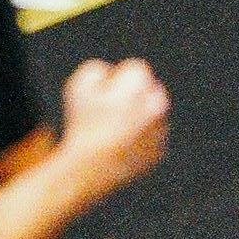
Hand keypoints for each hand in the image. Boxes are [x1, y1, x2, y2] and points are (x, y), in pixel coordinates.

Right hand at [55, 55, 170, 200]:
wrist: (90, 168)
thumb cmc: (82, 125)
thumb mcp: (78, 85)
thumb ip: (97, 69)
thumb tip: (109, 73)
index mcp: (140, 84)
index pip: (135, 69)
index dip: (116, 80)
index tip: (103, 94)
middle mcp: (157, 104)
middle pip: (150, 90)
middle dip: (134, 97)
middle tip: (110, 111)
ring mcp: (160, 130)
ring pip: (152, 116)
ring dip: (138, 118)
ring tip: (112, 131)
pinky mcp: (158, 153)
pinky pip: (150, 140)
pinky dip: (139, 141)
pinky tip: (118, 146)